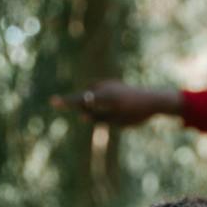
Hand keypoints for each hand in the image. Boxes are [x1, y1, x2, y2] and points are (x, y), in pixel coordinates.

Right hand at [52, 80, 180, 126]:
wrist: (153, 99)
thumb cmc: (135, 114)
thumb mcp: (117, 122)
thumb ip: (98, 118)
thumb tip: (81, 115)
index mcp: (107, 99)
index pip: (81, 101)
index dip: (66, 102)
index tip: (53, 102)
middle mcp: (106, 88)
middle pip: (85, 98)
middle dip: (85, 108)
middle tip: (107, 113)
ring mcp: (108, 83)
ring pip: (92, 95)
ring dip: (93, 104)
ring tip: (114, 111)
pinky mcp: (111, 84)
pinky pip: (98, 92)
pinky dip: (98, 99)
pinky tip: (111, 104)